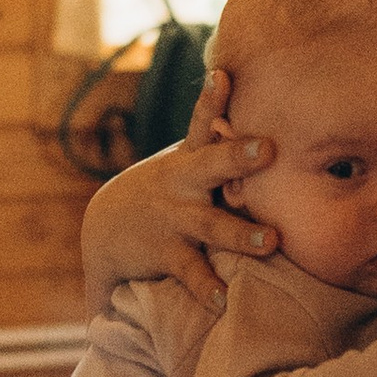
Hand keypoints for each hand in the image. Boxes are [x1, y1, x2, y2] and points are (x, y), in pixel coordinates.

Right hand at [80, 70, 279, 314]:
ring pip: (211, 225)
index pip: (201, 122)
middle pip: (212, 165)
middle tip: (268, 148)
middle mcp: (182, 184)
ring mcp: (174, 219)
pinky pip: (192, 272)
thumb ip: (219, 144)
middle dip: (237, 155)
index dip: (210, 99)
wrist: (106, 232)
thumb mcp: (184, 165)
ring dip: (240, 233)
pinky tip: (224, 301)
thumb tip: (257, 108)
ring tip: (269, 242)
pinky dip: (208, 288)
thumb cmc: (167, 192)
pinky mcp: (167, 253)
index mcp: (189, 159)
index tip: (221, 75)